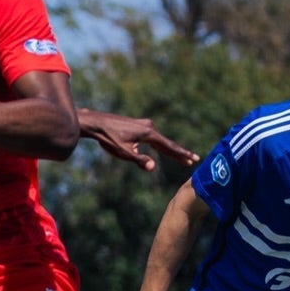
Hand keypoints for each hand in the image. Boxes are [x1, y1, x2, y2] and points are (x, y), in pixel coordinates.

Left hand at [80, 110, 197, 173]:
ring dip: (169, 149)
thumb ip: (139, 160)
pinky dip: (159, 144)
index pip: (169, 147)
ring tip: (181, 157)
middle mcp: (149, 126)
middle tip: (193, 160)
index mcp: (148, 133)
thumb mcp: (124, 152)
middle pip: (167, 143)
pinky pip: (152, 137)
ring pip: (160, 140)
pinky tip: (161, 149)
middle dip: (179, 153)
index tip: (194, 159)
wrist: (95, 123)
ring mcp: (143, 124)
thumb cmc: (108, 138)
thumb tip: (152, 167)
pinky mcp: (137, 125)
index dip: (181, 155)